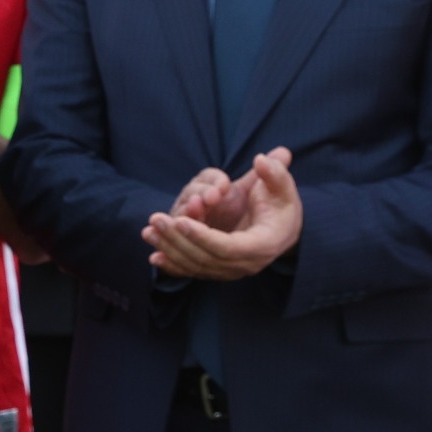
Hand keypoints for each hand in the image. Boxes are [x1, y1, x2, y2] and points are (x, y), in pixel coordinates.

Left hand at [144, 149, 300, 280]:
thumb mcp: (282, 187)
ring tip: (148, 231)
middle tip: (156, 219)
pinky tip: (154, 256)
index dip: (202, 236)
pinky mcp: (218, 270)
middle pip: (206, 258)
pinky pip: (193, 271)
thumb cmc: (281, 204)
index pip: (228, 247)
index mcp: (263, 245)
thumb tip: (262, 159)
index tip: (180, 220)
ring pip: (196, 265)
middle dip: (178, 239)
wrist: (282, 229)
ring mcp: (231, 270)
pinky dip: (173, 266)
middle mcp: (246, 264)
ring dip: (169, 250)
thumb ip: (274, 173)